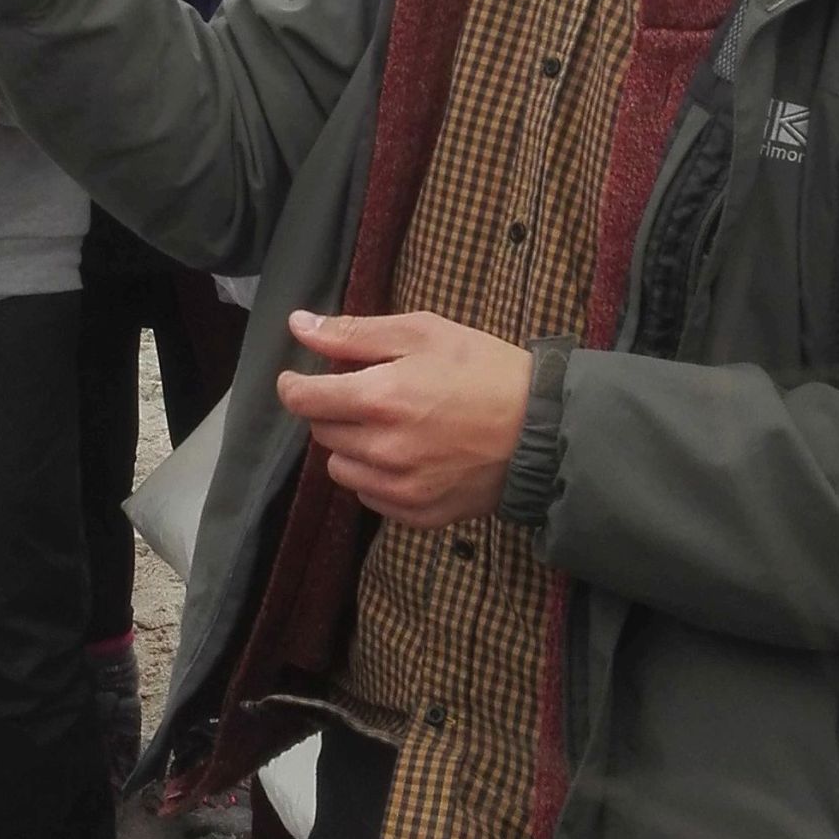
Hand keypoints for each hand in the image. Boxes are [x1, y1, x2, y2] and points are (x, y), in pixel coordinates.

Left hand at [275, 309, 531, 527]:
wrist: (544, 431)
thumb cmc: (486, 370)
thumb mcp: (424, 332)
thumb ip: (355, 333)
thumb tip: (299, 325)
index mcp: (380, 398)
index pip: (303, 400)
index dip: (293, 385)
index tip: (298, 378)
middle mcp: (382, 449)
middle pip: (322, 431)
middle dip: (334, 408)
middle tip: (369, 392)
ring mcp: (399, 488)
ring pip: (340, 467)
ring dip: (352, 444)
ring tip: (390, 425)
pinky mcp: (416, 513)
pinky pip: (369, 495)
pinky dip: (376, 475)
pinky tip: (408, 455)